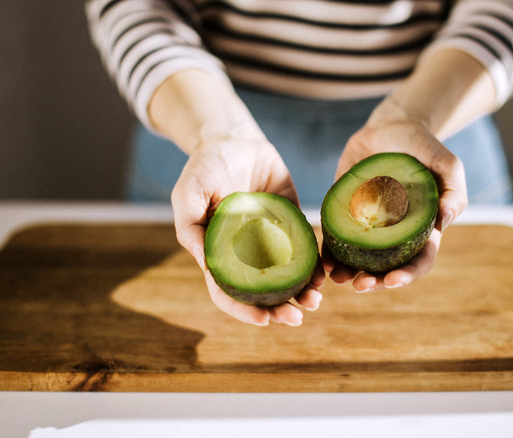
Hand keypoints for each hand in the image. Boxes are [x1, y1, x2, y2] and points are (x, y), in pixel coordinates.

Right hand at [171, 135, 323, 325]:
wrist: (234, 138)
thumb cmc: (204, 166)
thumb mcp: (188, 193)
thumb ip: (191, 227)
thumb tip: (208, 265)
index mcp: (219, 253)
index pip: (228, 292)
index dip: (244, 310)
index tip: (264, 320)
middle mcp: (246, 253)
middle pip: (262, 291)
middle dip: (279, 309)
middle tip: (298, 317)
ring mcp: (270, 240)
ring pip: (287, 276)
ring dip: (301, 292)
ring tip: (316, 299)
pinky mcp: (291, 223)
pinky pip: (305, 248)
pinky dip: (315, 264)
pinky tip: (325, 272)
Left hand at [325, 98, 467, 291]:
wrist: (390, 127)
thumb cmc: (423, 146)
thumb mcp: (446, 164)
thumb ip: (454, 191)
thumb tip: (446, 221)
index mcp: (421, 230)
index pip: (419, 260)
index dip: (408, 275)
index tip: (393, 281)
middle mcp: (394, 234)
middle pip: (386, 268)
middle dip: (374, 282)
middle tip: (360, 285)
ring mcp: (368, 226)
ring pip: (358, 259)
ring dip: (349, 273)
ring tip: (337, 278)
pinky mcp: (345, 213)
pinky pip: (336, 238)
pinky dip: (329, 252)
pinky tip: (322, 261)